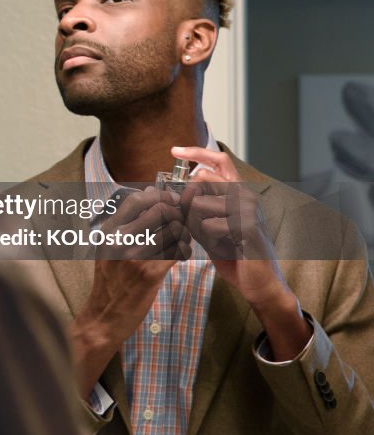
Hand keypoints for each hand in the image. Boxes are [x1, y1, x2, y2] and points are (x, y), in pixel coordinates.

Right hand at [71, 188, 185, 396]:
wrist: (103, 317)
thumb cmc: (109, 282)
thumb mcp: (106, 249)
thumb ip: (124, 225)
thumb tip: (149, 196)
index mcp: (109, 232)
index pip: (137, 200)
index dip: (159, 196)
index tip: (170, 201)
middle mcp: (120, 241)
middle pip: (160, 211)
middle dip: (176, 215)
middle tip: (181, 223)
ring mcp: (135, 257)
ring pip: (173, 230)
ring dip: (184, 233)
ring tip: (181, 240)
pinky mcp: (150, 274)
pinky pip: (178, 252)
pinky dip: (185, 251)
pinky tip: (182, 255)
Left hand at [173, 146, 311, 359]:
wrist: (259, 284)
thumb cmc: (234, 254)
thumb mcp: (210, 226)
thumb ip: (197, 208)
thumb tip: (178, 190)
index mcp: (238, 191)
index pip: (217, 160)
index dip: (195, 152)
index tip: (174, 150)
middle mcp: (245, 194)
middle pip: (199, 182)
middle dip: (187, 205)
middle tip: (198, 227)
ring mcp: (249, 208)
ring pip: (199, 204)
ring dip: (197, 227)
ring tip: (216, 242)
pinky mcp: (249, 226)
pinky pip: (209, 226)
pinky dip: (208, 241)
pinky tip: (225, 249)